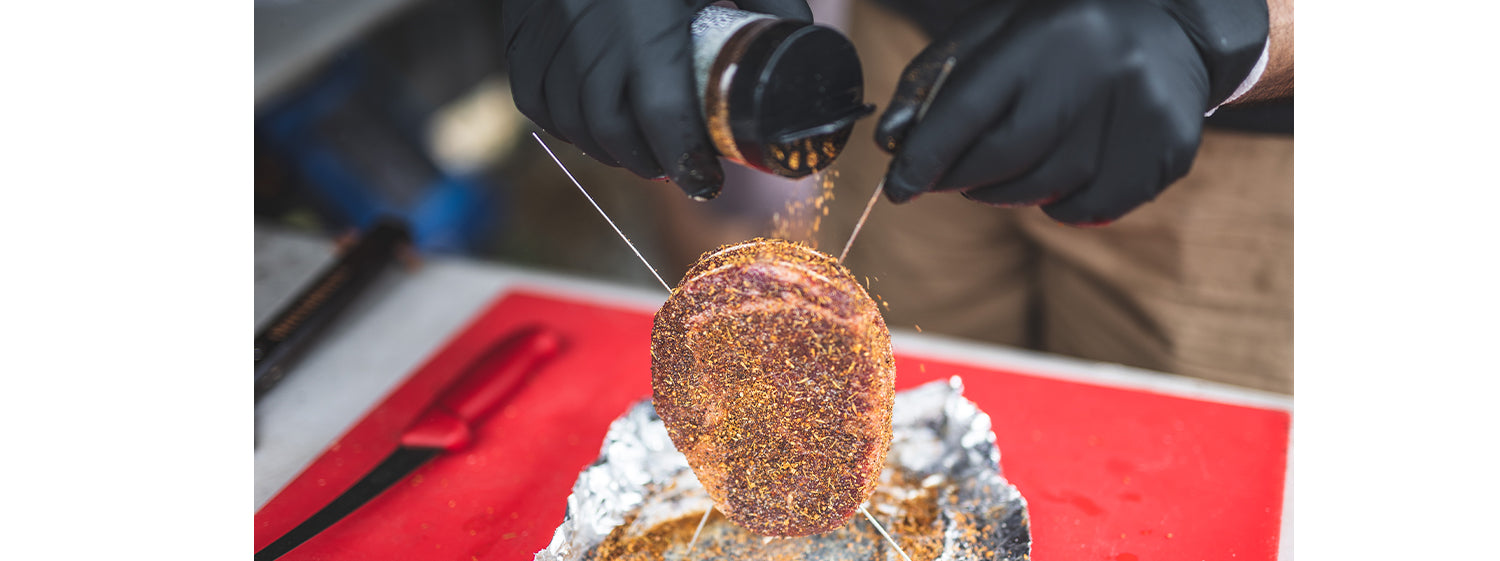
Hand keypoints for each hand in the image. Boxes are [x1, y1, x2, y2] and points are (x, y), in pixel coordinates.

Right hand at [501, 0, 812, 199]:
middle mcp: (588, 26)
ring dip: (604, 148)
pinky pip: (530, 92)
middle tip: (678, 169)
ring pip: (567, 118)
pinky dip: (558, 120)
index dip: (686, 160)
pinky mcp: (519, 21)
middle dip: (648, 162)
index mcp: (645, 15)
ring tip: (638, 155)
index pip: (661, 114)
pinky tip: (585, 127)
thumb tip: (803, 46)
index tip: (708, 179)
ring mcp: (545, 25)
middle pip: (612, 128)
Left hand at [874, 0, 1266, 224]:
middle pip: (1003, 160)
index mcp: (1046, 34)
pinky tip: (1058, 173)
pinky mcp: (1167, 152)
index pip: (968, 111)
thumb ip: (936, 80)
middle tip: (947, 175)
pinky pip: (1088, 209)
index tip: (898, 188)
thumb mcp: (994, 31)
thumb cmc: (1062, 27)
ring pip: (1044, 190)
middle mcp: (1098, 72)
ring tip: (1009, 163)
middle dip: (961, 176)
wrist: (1174, 19)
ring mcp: (1140, 115)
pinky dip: (1057, 206)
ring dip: (1007, 191)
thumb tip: (892, 144)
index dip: (926, 158)